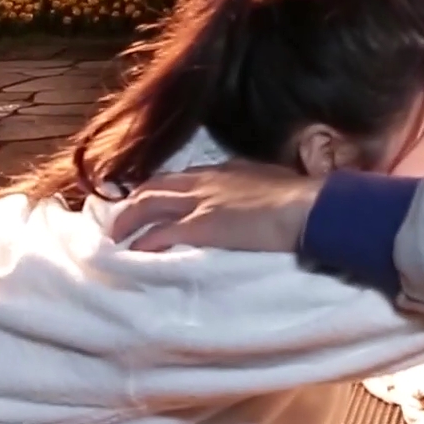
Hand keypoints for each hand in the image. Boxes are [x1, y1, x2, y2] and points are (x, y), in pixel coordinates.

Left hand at [110, 161, 323, 253]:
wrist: (307, 207)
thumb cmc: (299, 198)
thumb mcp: (270, 182)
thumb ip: (253, 186)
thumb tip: (253, 197)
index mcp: (223, 170)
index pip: (181, 177)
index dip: (162, 190)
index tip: (151, 202)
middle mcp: (205, 181)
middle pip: (155, 186)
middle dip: (134, 202)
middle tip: (121, 221)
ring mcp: (200, 202)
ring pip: (149, 204)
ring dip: (128, 221)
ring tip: (116, 238)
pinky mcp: (201, 226)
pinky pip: (161, 233)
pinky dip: (144, 243)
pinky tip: (134, 253)